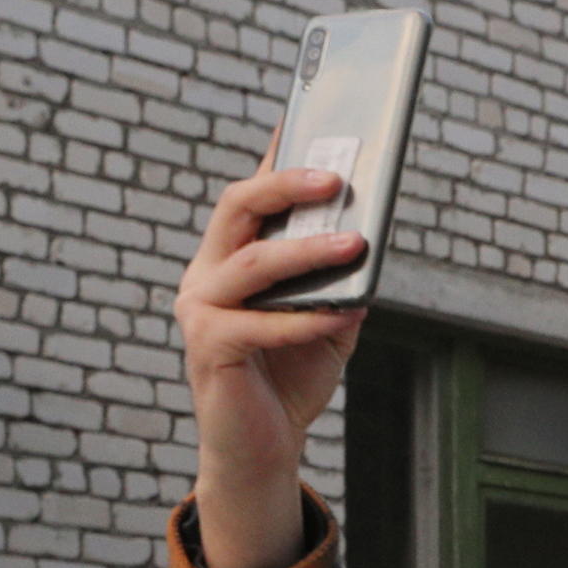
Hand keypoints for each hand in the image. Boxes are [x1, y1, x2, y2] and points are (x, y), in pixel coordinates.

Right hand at [173, 143, 368, 567]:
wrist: (262, 448)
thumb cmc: (291, 378)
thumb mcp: (328, 322)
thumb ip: (341, 282)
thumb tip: (367, 240)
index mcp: (230, 258)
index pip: (251, 196)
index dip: (275, 158)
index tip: (305, 120)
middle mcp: (206, 273)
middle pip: (238, 208)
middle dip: (286, 185)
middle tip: (337, 178)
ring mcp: (200, 309)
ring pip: (252, 263)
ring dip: (307, 252)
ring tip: (355, 243)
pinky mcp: (208, 348)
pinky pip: (261, 324)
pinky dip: (306, 318)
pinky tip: (343, 314)